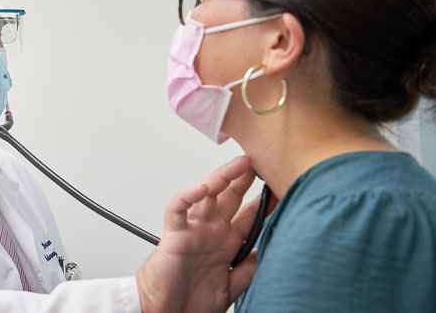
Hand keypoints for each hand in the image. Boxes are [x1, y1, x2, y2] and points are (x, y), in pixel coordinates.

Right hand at [136, 156, 258, 312]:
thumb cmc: (189, 302)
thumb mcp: (230, 288)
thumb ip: (247, 271)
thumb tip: (269, 252)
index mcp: (227, 243)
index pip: (250, 214)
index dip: (266, 201)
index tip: (285, 187)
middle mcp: (211, 231)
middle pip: (231, 196)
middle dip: (246, 178)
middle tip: (263, 162)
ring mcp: (193, 229)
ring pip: (207, 194)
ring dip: (223, 177)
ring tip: (240, 164)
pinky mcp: (175, 233)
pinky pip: (178, 208)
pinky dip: (187, 196)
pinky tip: (201, 188)